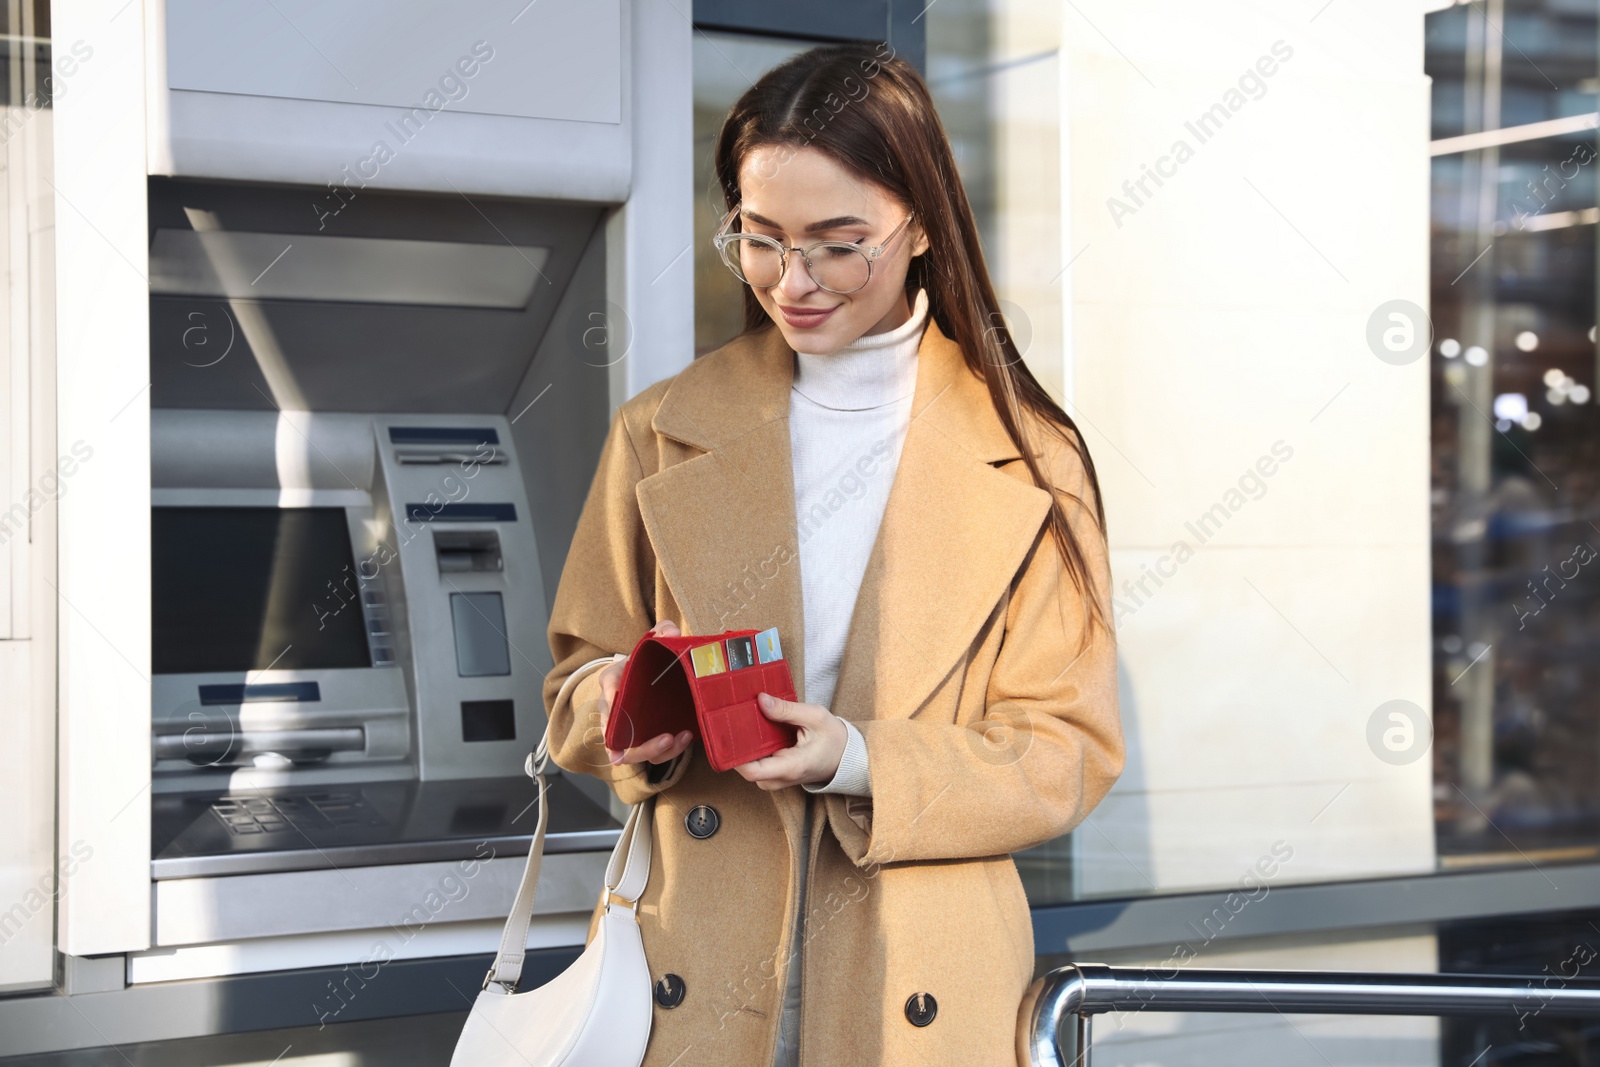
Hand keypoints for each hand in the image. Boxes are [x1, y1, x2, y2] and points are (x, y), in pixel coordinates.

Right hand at [599, 619, 694, 767]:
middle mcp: (616, 708)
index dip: (613, 701)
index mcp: (613, 679)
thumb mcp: (656, 640)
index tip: (625, 706)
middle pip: (614, 733)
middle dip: (637, 743)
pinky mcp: (646, 739)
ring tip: (679, 739)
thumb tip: (673, 633)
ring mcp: (630, 727)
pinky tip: (684, 737)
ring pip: (632, 751)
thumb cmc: (651, 659)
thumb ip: (663, 632)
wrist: (657, 675)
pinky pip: (651, 754)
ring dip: (654, 750)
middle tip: (665, 739)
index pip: (608, 687)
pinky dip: (667, 752)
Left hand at [733, 692, 848, 790]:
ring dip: (743, 745)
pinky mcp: (774, 774)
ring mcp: (775, 779)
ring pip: (748, 766)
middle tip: (733, 718)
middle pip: (745, 767)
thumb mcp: (815, 717)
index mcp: (791, 767)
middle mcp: (780, 778)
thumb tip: (761, 700)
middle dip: (737, 745)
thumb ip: (786, 710)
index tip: (728, 733)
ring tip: (741, 721)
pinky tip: (751, 729)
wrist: (845, 757)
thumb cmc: (833, 739)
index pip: (752, 771)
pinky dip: (752, 747)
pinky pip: (755, 763)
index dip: (735, 755)